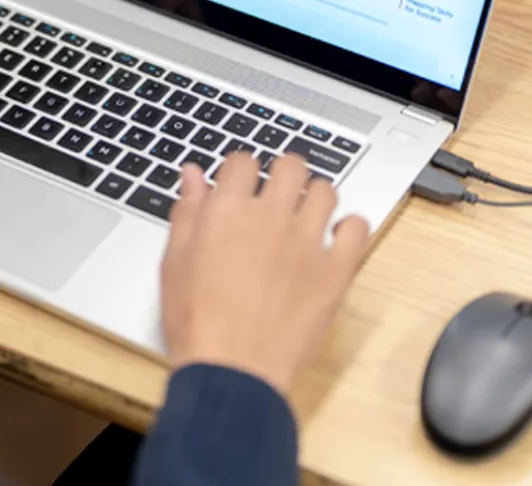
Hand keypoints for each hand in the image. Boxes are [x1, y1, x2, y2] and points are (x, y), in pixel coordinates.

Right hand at [161, 153, 368, 397]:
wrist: (232, 369)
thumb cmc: (197, 320)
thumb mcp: (175, 259)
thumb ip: (188, 210)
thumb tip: (193, 175)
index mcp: (229, 209)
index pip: (244, 161)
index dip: (241, 169)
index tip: (240, 181)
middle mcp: (271, 217)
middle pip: (290, 165)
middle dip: (283, 171)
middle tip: (278, 188)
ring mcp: (307, 243)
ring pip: (325, 191)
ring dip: (315, 194)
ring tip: (306, 210)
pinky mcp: (334, 273)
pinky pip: (356, 231)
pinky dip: (350, 226)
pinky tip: (337, 235)